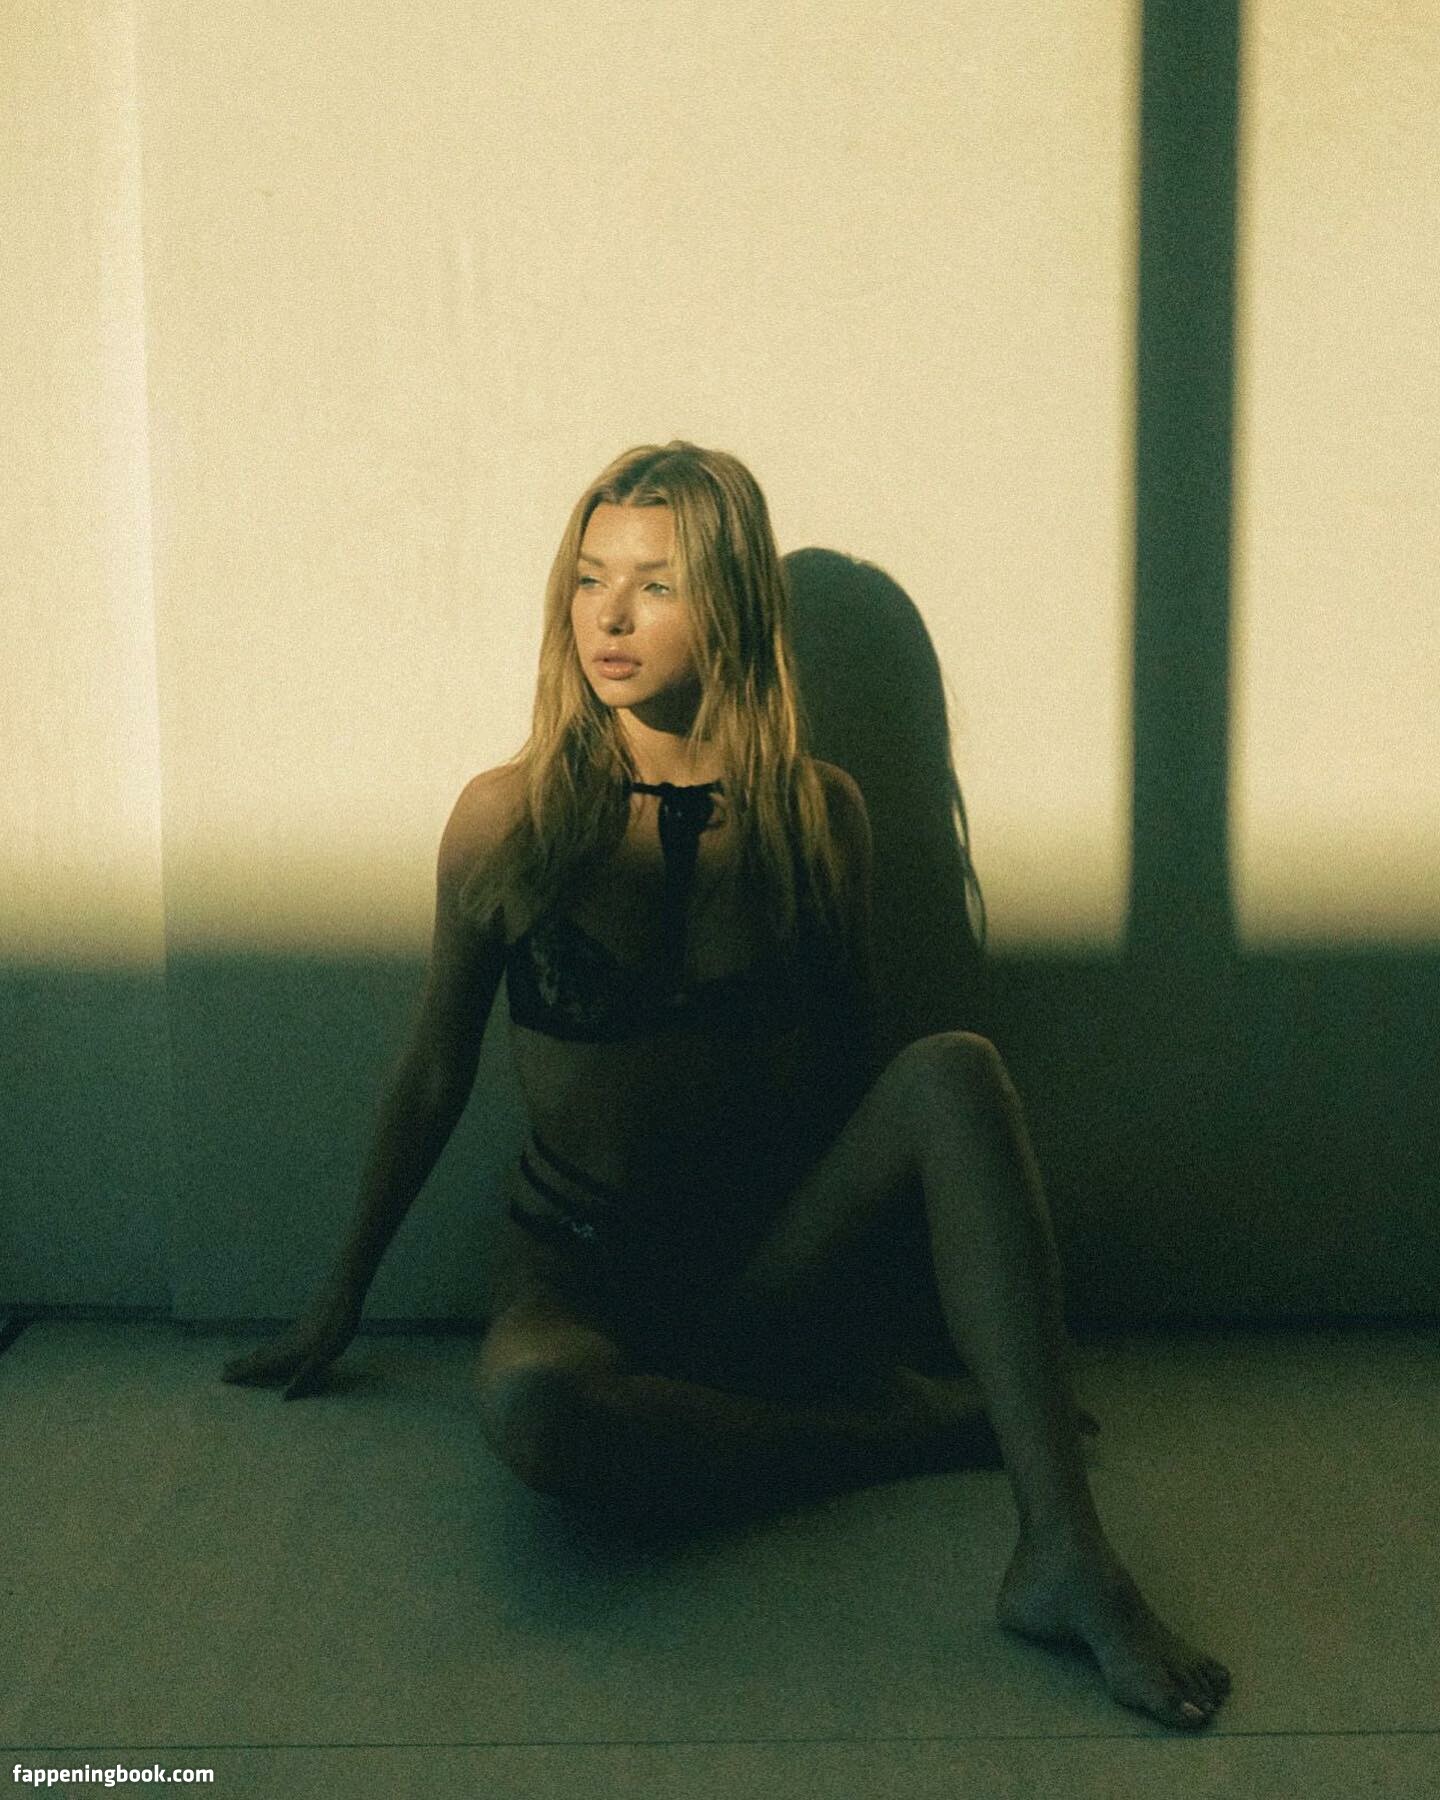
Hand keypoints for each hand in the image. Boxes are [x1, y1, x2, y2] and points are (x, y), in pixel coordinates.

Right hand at [220, 1275, 363, 1399]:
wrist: (342, 1289)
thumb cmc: (336, 1324)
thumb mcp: (325, 1356)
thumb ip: (305, 1376)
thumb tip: (285, 1396)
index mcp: (289, 1350)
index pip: (260, 1364)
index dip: (243, 1372)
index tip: (223, 1377)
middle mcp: (286, 1340)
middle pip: (260, 1354)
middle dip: (243, 1363)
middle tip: (224, 1369)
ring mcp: (294, 1331)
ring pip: (269, 1346)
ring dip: (253, 1355)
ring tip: (241, 1360)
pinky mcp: (302, 1324)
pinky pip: (278, 1341)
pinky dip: (268, 1348)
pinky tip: (273, 1347)